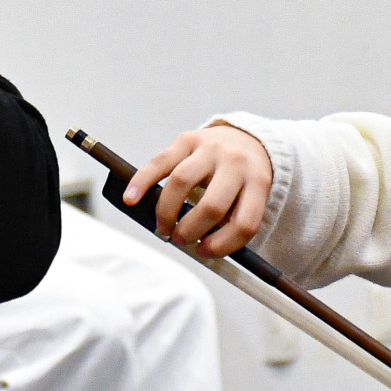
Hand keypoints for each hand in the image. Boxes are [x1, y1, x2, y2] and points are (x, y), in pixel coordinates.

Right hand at [123, 126, 272, 256]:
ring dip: (166, 212)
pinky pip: (160, 162)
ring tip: (163, 227)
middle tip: (180, 239)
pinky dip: (142, 182)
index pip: (244, 223)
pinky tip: (131, 198)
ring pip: (181, 182)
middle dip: (191, 231)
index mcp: (258, 183)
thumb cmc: (243, 180)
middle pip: (212, 206)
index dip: (223, 245)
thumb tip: (197, 249)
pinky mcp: (188, 138)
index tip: (204, 252)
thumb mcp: (249, 199)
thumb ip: (230, 223)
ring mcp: (211, 148)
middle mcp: (237, 163)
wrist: (246, 139)